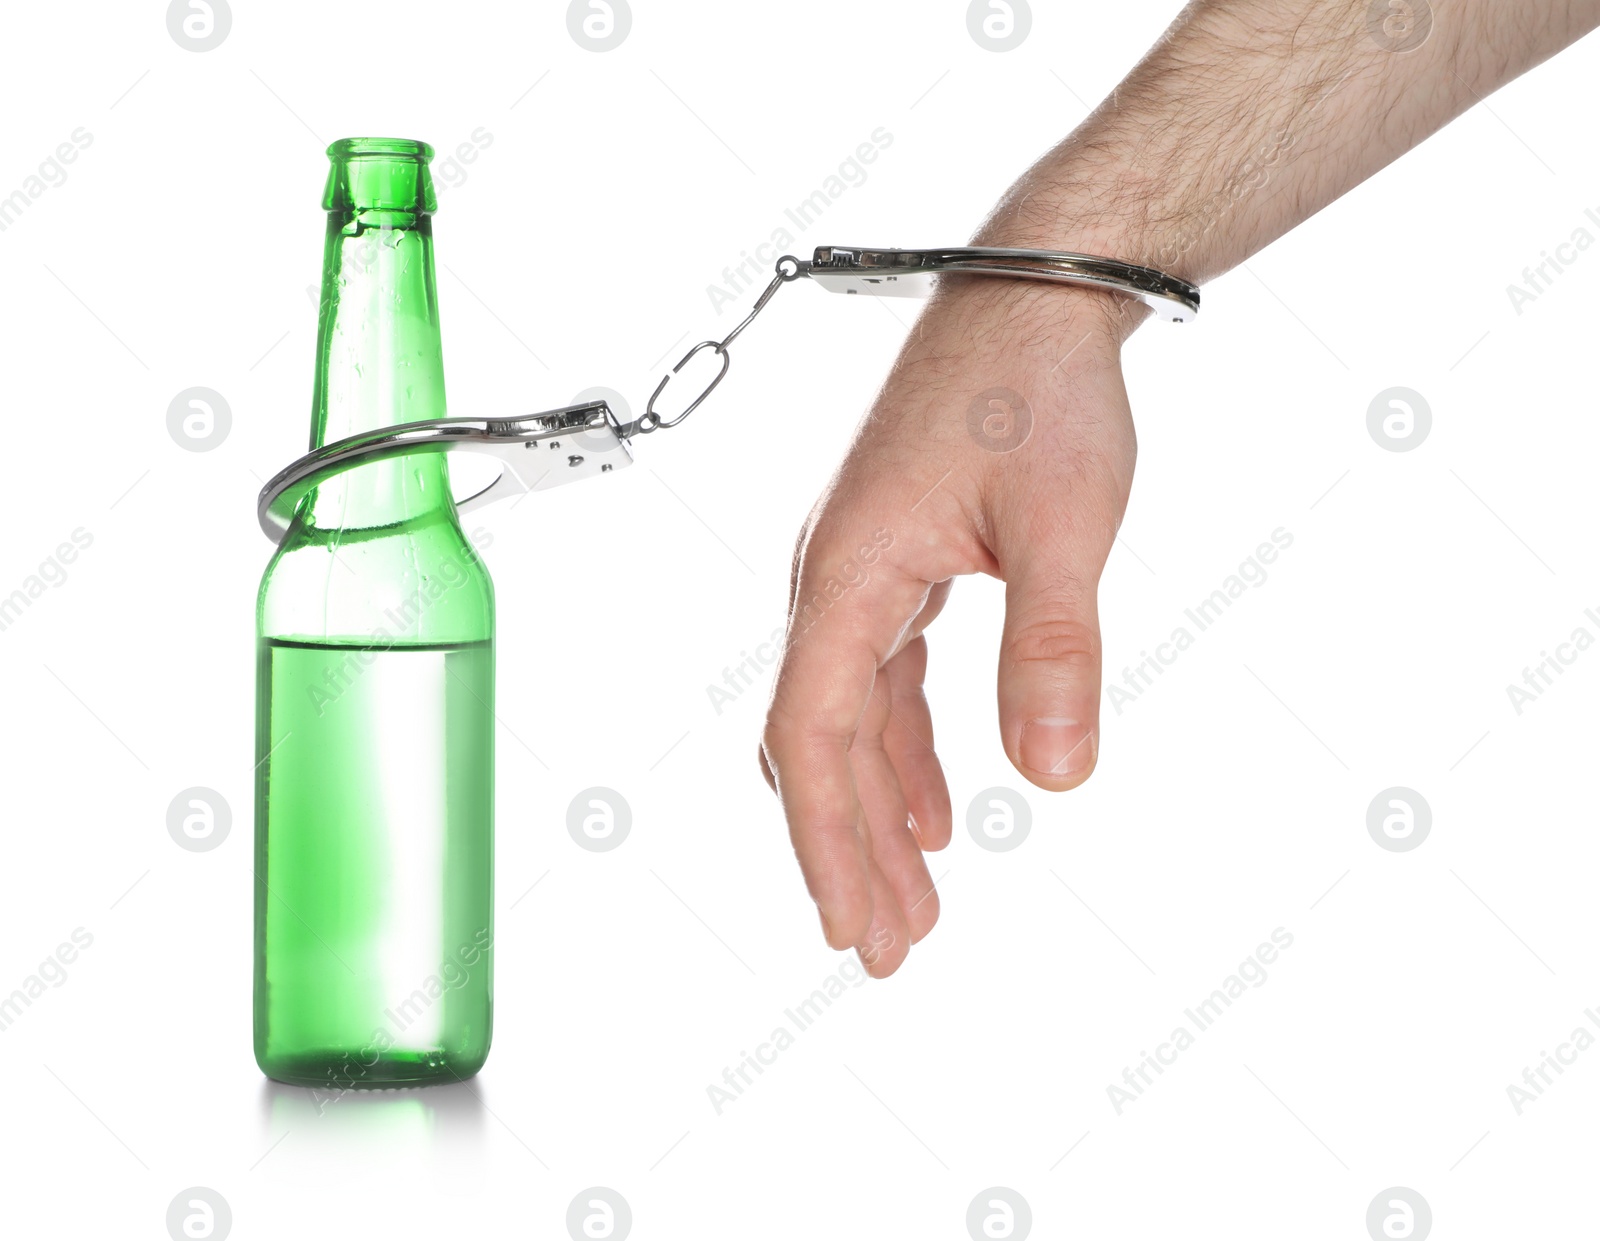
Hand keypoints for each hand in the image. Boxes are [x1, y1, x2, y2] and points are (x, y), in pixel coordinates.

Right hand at [759, 278, 1136, 975]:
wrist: (1038, 288)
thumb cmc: (1039, 387)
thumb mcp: (1064, 527)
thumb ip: (1053, 652)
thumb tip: (1057, 778)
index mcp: (848, 572)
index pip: (813, 735)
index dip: (827, 840)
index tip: (853, 928)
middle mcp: (833, 577)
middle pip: (816, 743)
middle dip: (847, 850)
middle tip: (886, 949)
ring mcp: (861, 568)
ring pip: (847, 719)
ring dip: (876, 809)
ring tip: (913, 898)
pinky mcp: (898, 559)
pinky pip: (883, 681)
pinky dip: (903, 752)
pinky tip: (937, 806)